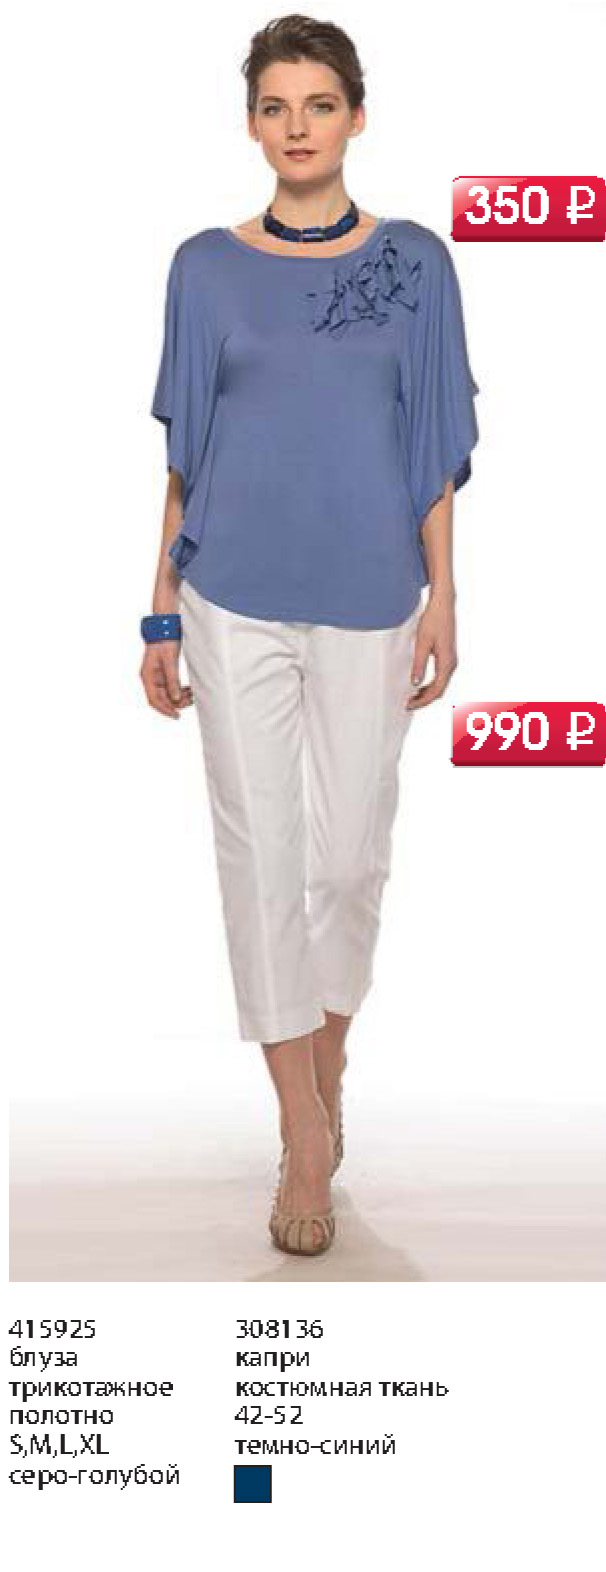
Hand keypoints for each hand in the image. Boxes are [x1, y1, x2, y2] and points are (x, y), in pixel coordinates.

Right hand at [139, 639, 193, 719]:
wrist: (165, 627)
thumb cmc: (164, 640)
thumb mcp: (170, 660)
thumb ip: (172, 680)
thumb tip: (175, 698)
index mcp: (147, 676)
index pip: (154, 700)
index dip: (165, 710)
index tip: (177, 716)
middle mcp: (150, 678)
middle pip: (161, 699)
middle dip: (175, 703)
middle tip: (190, 701)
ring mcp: (156, 676)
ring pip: (167, 694)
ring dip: (179, 697)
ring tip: (192, 695)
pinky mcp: (163, 674)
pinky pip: (170, 687)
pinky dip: (179, 690)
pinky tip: (188, 690)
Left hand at [406, 589, 456, 709]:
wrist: (443, 604)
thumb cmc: (434, 620)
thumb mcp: (422, 643)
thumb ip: (419, 664)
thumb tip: (415, 683)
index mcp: (447, 663)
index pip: (436, 690)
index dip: (422, 701)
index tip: (409, 705)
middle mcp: (452, 664)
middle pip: (439, 690)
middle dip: (424, 700)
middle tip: (407, 704)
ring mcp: (451, 660)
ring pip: (440, 684)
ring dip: (426, 692)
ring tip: (411, 696)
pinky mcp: (447, 656)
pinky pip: (440, 677)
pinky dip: (429, 684)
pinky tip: (419, 684)